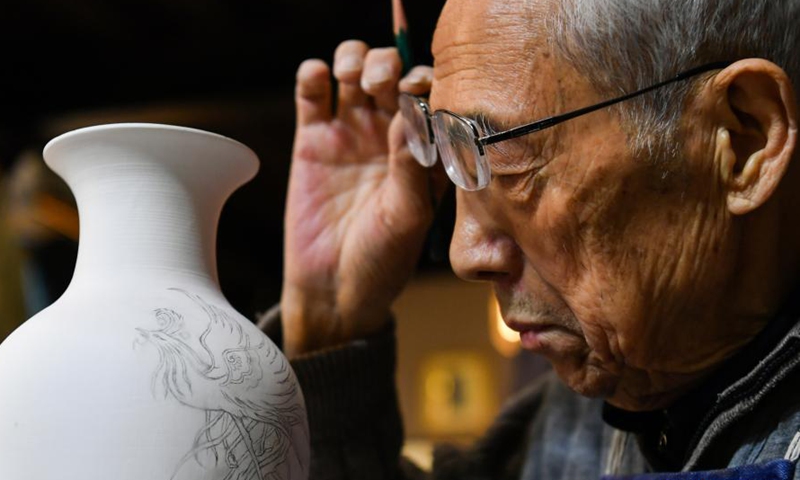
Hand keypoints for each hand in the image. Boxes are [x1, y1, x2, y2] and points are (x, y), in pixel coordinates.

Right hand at [280, 40, 444, 356]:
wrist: (332, 288)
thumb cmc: (382, 259)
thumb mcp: (407, 217)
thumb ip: (412, 167)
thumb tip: (413, 115)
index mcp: (422, 149)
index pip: (430, 95)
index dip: (425, 81)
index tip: (416, 91)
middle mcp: (388, 134)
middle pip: (391, 72)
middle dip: (388, 65)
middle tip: (382, 86)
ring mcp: (350, 132)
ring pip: (353, 70)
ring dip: (355, 59)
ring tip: (352, 79)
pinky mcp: (312, 138)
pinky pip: (312, 90)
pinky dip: (313, 72)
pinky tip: (318, 81)